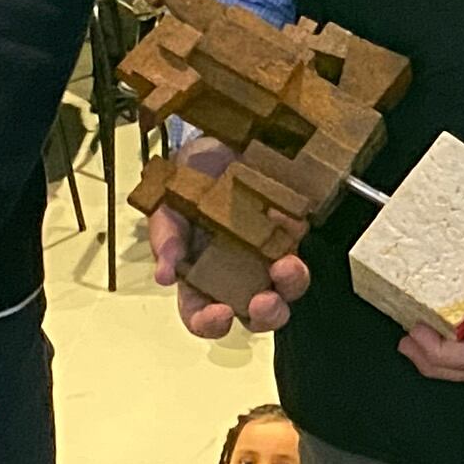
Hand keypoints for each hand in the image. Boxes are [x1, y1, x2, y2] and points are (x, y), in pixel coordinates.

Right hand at [147, 141, 309, 337]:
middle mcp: (236, 273)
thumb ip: (165, 239)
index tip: (219, 314)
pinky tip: (287, 222)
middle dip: (264, 315)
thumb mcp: (167, 205)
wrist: (216, 140)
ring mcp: (266, 254)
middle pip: (253, 313)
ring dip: (290, 285)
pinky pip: (300, 246)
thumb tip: (164, 276)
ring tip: (286, 265)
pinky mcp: (289, 232)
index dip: (209, 323)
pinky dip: (296, 241)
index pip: (202, 314)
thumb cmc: (187, 178)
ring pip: (286, 288)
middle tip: (265, 301)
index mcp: (199, 275)